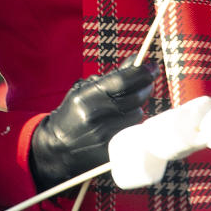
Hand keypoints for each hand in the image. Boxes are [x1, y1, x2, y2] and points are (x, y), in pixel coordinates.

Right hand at [29, 60, 157, 191]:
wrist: (58, 147)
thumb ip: (111, 77)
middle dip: (146, 85)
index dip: (141, 72)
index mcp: (85, 98)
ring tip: (131, 101)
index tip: (152, 66)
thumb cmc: (73, 112)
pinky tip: (126, 117)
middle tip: (148, 79)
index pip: (121, 81)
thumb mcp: (85, 90)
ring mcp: (104, 136)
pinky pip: (134, 130)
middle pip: (135, 98)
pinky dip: (133, 121)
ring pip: (138, 114)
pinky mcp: (111, 150)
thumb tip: (136, 60)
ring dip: (139, 104)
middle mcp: (95, 117)